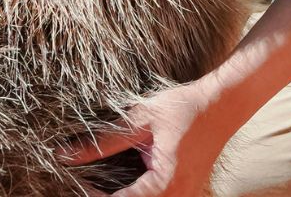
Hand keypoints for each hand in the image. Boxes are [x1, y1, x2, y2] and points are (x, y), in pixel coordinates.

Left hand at [62, 81, 229, 196]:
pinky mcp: (186, 191)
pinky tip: (122, 181)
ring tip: (99, 184)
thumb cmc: (187, 108)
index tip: (74, 184)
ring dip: (124, 195)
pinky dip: (138, 193)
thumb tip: (65, 155)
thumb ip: (103, 141)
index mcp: (165, 185)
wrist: (225, 102)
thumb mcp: (141, 120)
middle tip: (85, 183)